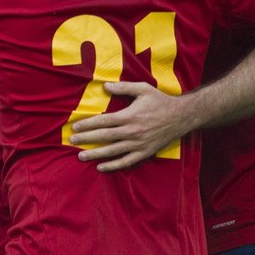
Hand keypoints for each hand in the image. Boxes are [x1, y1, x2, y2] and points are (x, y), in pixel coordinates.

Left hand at [68, 81, 191, 171]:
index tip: (75, 127)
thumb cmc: (160, 101)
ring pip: (113, 151)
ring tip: (81, 156)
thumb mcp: (143, 89)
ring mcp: (138, 144)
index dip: (87, 125)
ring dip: (96, 154)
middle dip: (86, 139)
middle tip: (71, 141)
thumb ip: (123, 87)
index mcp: (129, 116)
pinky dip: (113, 165)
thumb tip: (105, 86)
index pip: (103, 122)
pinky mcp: (145, 152)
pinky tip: (101, 167)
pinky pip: (127, 161)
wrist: (182, 116)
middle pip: (104, 137)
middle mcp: (132, 132)